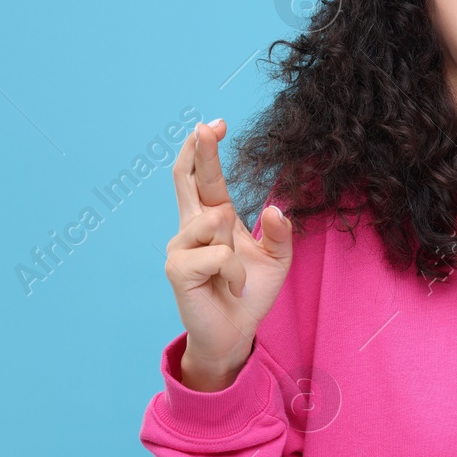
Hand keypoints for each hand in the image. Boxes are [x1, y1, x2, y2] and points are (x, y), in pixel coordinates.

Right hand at [164, 118, 293, 390]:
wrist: (236, 332)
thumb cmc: (250, 292)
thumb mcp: (276, 259)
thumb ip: (278, 233)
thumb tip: (274, 208)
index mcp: (213, 219)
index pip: (204, 178)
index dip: (206, 150)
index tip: (216, 124)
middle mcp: (191, 228)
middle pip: (188, 179)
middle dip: (199, 151)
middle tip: (207, 127)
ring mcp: (180, 247)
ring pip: (215, 221)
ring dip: (238, 253)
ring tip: (235, 278)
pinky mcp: (177, 269)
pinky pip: (219, 255)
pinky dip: (234, 272)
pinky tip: (229, 287)